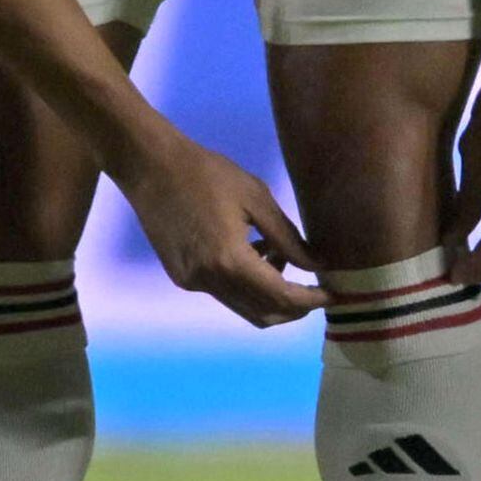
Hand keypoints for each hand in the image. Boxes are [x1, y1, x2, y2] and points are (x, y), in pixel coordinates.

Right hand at [113, 130, 322, 326]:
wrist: (148, 165)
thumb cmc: (205, 172)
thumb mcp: (256, 197)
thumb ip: (288, 238)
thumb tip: (316, 266)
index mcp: (230, 260)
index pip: (282, 297)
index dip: (311, 301)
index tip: (333, 294)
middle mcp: (210, 280)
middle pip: (264, 315)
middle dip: (294, 308)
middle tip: (313, 288)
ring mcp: (192, 282)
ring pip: (243, 307)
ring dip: (269, 296)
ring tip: (277, 258)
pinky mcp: (180, 277)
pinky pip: (223, 293)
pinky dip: (244, 285)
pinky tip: (247, 252)